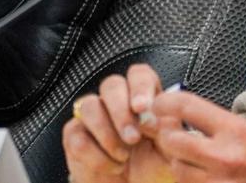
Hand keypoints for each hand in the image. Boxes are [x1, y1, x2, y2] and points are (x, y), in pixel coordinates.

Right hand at [64, 64, 176, 182]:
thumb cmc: (154, 171)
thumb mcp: (170, 152)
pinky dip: (97, 155)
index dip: (139, 86)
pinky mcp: (75, 135)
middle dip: (121, 111)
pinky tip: (112, 166)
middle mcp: (116, 103)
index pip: (139, 75)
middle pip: (111, 85)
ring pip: (89, 105)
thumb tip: (154, 118)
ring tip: (123, 156)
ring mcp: (93, 117)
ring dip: (107, 133)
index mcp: (144, 100)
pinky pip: (77, 134)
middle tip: (132, 138)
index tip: (142, 109)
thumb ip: (168, 131)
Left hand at [153, 91, 245, 182]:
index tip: (158, 104)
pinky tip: (200, 172)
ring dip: (178, 160)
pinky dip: (190, 178)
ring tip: (191, 156)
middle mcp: (225, 156)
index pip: (185, 106)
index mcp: (235, 131)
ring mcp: (220, 182)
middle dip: (167, 134)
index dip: (164, 103)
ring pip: (176, 167)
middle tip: (171, 132)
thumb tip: (180, 110)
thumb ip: (215, 119)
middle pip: (171, 140)